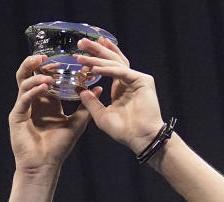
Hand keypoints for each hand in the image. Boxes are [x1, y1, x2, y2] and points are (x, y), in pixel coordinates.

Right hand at [9, 55, 92, 173]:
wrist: (45, 166)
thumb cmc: (59, 147)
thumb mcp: (77, 123)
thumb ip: (86, 106)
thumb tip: (99, 87)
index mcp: (45, 101)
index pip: (45, 77)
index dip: (52, 67)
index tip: (63, 61)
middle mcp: (33, 100)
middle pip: (29, 74)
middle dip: (35, 63)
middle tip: (46, 57)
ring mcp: (23, 107)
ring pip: (23, 82)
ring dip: (35, 75)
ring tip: (48, 73)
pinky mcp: (17, 116)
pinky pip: (24, 98)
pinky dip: (33, 90)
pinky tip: (44, 87)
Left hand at [74, 39, 164, 153]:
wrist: (140, 138)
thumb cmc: (124, 131)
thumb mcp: (101, 115)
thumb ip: (91, 102)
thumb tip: (79, 90)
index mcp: (120, 88)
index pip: (108, 66)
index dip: (95, 57)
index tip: (80, 52)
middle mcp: (129, 81)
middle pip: (111, 60)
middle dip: (96, 49)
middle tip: (81, 41)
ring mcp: (137, 79)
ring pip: (116, 63)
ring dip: (98, 57)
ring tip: (82, 53)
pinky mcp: (143, 81)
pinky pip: (122, 72)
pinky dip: (108, 69)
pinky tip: (95, 68)